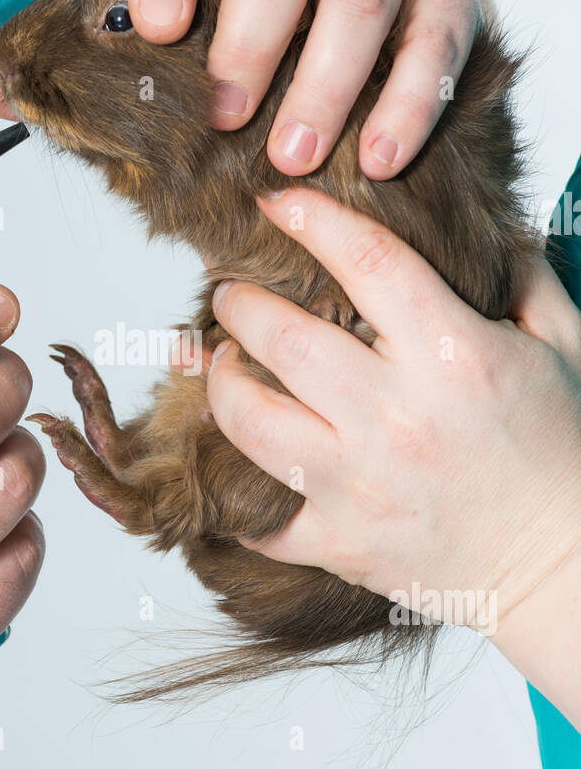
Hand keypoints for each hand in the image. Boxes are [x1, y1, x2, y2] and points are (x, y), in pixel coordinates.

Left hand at [128, 0, 481, 177]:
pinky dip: (410, 101)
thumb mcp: (187, 40)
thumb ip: (115, 62)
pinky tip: (378, 159)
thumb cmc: (254, 43)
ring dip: (326, 80)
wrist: (366, 22)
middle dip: (251, 35)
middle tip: (224, 116)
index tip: (155, 26)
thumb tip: (12, 94)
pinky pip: (435, 37)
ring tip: (294, 157)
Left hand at [206, 190, 580, 718]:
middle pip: (281, 337)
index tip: (279, 203)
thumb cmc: (564, 455)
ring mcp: (361, 485)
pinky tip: (233, 466)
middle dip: (239, 303)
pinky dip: (235, 495)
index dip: (311, 219)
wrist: (565, 566)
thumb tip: (487, 225)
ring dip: (222, 383)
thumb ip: (522, 278)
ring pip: (248, 421)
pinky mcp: (342, 543)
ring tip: (223, 364)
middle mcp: (396, 417)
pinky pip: (260, 520)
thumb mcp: (565, 347)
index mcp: (453, 357)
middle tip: (229, 293)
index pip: (365, 260)